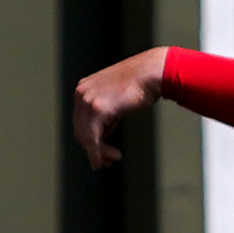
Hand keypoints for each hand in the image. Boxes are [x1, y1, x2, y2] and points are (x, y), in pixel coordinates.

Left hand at [68, 47, 168, 170]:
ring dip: (97, 152)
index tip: (100, 149)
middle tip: (104, 161)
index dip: (89, 137)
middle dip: (92, 147)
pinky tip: (103, 160)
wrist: (153, 71)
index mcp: (84, 88)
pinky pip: (92, 137)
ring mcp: (88, 101)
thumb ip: (108, 109)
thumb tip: (105, 129)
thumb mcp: (119, 94)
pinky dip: (97, 152)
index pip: (81, 118)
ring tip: (110, 161)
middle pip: (80, 128)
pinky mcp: (98, 109)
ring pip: (85, 135)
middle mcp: (82, 94)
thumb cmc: (144, 81)